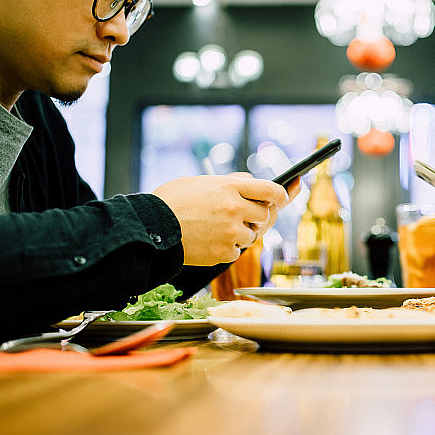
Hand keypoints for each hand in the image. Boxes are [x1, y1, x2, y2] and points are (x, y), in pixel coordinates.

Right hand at [153, 174, 290, 265]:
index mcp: (230, 187)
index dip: (282, 194)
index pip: (271, 189)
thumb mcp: (202, 181)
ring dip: (243, 232)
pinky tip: (211, 240)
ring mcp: (231, 232)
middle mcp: (235, 208)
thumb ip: (231, 182)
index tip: (284, 196)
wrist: (150, 228)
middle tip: (247, 215)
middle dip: (260, 215)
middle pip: (267, 214)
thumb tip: (253, 183)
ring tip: (218, 227)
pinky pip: (237, 251)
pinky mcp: (224, 253)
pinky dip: (229, 247)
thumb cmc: (172, 202)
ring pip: (253, 235)